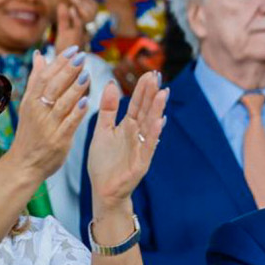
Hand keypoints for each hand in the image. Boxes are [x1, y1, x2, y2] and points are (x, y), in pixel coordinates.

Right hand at [2, 49, 90, 180]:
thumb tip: (40, 54)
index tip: (73, 49)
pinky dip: (77, 112)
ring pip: (61, 103)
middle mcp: (37, 111)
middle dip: (67, 70)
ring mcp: (47, 126)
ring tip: (87, 74)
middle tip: (82, 56)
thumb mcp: (29, 105)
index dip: (59, 62)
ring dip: (74, 88)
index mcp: (31, 101)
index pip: (44, 76)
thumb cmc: (30, 132)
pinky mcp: (58, 140)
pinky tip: (87, 101)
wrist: (24, 164)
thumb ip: (36, 80)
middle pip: (52, 87)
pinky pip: (69, 123)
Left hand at [53, 0, 98, 52]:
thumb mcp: (64, 31)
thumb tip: (62, 4)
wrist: (62, 67)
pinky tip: (70, 8)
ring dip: (80, 4)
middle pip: (92, 13)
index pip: (93, 12)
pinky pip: (79, 25)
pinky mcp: (76, 39)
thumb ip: (64, 18)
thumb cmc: (64, 51)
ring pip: (88, 17)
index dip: (90, 1)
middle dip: (84, 1)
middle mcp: (87, 32)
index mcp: (87, 29)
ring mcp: (82, 35)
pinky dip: (76, 15)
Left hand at [87, 71, 166, 207]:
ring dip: (156, 110)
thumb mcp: (102, 131)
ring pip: (150, 126)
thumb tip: (112, 84)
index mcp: (127, 127)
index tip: (149, 73)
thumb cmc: (104, 163)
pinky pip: (148, 146)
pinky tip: (159, 122)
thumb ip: (108, 109)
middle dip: (151, 94)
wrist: (103, 191)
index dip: (143, 90)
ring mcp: (141, 148)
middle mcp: (137, 135)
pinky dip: (154, 134)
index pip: (137, 104)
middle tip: (157, 76)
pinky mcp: (141, 163)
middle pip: (146, 111)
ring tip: (162, 93)